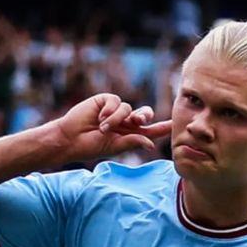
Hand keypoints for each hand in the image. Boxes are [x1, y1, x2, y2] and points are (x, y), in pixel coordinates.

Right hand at [52, 94, 170, 163]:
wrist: (71, 138)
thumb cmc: (91, 146)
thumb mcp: (114, 146)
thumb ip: (133, 142)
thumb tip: (151, 143)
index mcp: (128, 134)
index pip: (149, 130)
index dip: (162, 127)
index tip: (175, 125)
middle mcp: (124, 121)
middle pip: (143, 114)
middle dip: (144, 116)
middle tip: (139, 120)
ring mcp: (115, 110)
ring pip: (128, 108)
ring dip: (116, 119)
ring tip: (103, 128)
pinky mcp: (105, 100)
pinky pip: (116, 101)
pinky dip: (110, 111)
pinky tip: (99, 118)